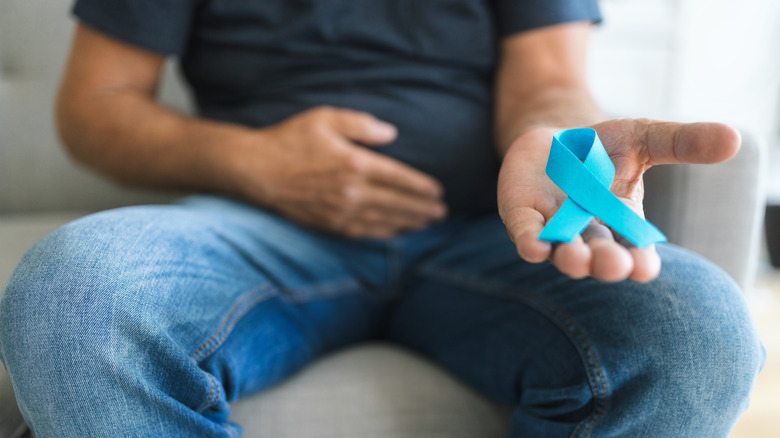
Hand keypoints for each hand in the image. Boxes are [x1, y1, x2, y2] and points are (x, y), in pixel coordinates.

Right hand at [230, 106, 446, 237]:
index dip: (420, 186)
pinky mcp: (328, 225)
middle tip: (442, 212)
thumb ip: (361, 124)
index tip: (438, 191)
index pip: (398, 178)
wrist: (255, 170)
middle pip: (396, 203)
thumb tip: (392, 134)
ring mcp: (339, 212)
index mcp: (353, 164)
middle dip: (422, 209)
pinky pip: (364, 233)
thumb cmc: (289, 140)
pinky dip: (384, 234)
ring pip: (383, 221)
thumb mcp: (324, 118)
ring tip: (427, 223)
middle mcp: (350, 192)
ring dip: (409, 223)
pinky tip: (397, 232)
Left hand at [497, 119, 740, 281]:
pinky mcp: (523, 216)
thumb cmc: (603, 147)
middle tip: (611, 265)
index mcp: (622, 221)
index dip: (638, 260)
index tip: (643, 268)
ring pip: (562, 250)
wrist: (554, 138)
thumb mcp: (644, 139)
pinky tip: (534, 248)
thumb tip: (735, 138)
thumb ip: (683, 143)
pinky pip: (526, 233)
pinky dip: (531, 242)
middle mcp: (588, 232)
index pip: (635, 250)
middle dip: (604, 262)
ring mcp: (554, 227)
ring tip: (575, 260)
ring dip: (569, 257)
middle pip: (598, 255)